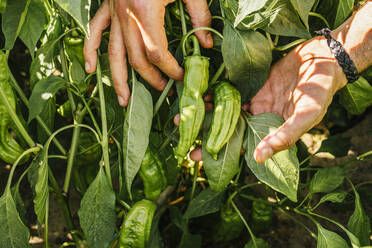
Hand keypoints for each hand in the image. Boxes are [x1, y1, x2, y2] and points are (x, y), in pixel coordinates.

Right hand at [84, 0, 212, 106]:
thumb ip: (199, 15)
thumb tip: (206, 43)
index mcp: (145, 11)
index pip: (158, 53)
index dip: (171, 69)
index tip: (182, 75)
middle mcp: (126, 16)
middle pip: (136, 58)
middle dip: (150, 78)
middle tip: (161, 90)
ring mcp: (113, 13)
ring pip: (113, 53)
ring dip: (119, 79)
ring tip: (124, 101)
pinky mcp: (107, 7)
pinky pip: (94, 32)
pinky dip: (90, 50)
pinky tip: (90, 68)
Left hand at [174, 36, 346, 162]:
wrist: (322, 60)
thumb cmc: (320, 91)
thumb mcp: (306, 116)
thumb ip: (284, 137)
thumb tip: (259, 158)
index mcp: (270, 131)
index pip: (240, 146)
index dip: (219, 152)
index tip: (197, 157)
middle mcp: (258, 119)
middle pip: (227, 129)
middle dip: (205, 133)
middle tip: (181, 135)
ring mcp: (254, 102)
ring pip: (225, 111)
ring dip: (206, 114)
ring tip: (183, 117)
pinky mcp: (252, 86)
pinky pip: (230, 92)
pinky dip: (216, 95)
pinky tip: (201, 97)